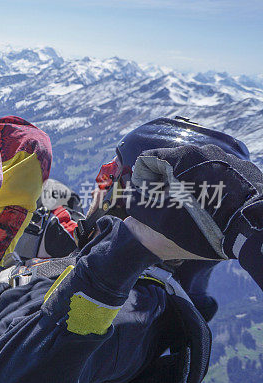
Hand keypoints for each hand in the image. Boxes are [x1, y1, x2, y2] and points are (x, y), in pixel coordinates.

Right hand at [127, 144, 262, 259]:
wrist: (255, 231)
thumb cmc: (204, 226)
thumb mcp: (160, 221)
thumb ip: (137, 205)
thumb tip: (132, 197)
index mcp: (181, 158)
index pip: (147, 159)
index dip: (141, 180)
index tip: (146, 198)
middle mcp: (205, 151)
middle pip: (172, 163)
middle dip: (165, 183)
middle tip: (168, 207)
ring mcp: (228, 159)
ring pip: (196, 168)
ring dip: (188, 185)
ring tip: (192, 210)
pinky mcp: (244, 169)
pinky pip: (217, 174)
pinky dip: (209, 186)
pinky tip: (214, 207)